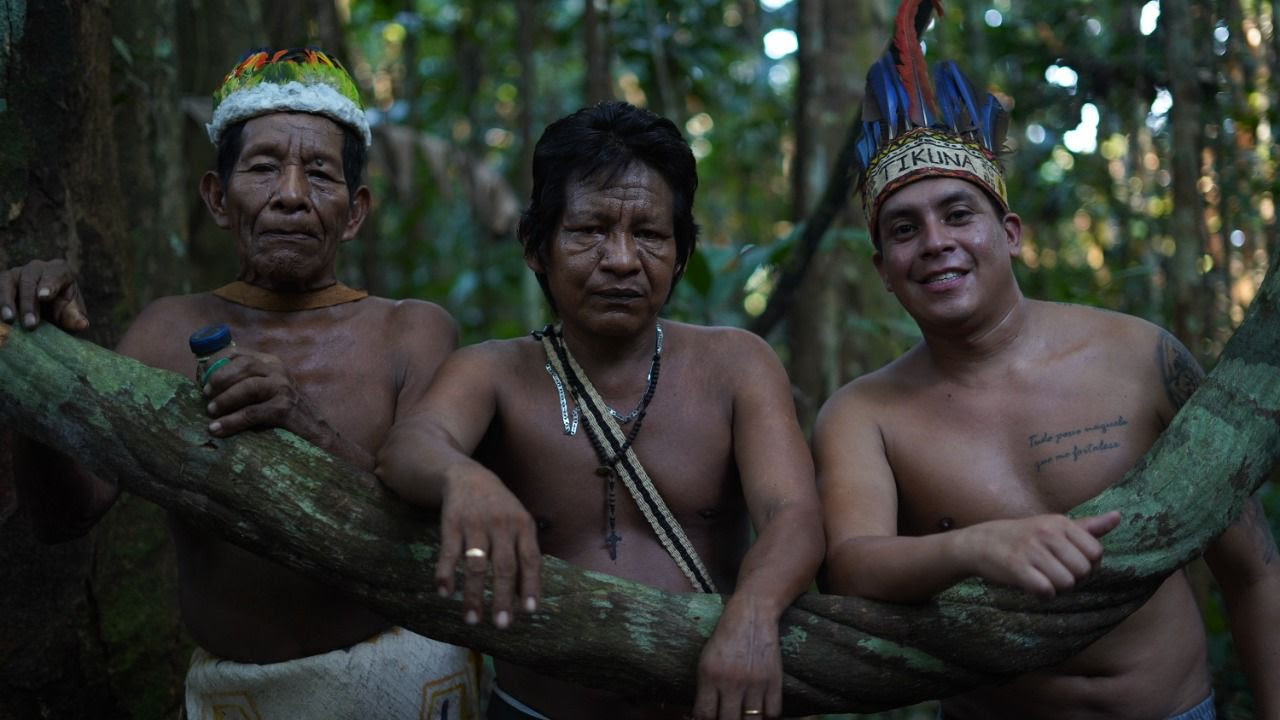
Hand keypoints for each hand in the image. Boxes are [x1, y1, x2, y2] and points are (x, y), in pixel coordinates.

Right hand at [0, 259, 88, 330]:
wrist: (44, 312)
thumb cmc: (61, 310)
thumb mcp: (71, 314)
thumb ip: (75, 318)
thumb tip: (83, 324)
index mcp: (59, 271)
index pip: (56, 273)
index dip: (49, 284)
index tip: (44, 297)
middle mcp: (36, 268)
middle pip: (29, 281)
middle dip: (29, 303)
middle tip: (30, 324)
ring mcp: (15, 274)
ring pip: (7, 283)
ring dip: (6, 301)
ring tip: (9, 320)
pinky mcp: (1, 283)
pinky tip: (0, 320)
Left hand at [202, 348, 319, 438]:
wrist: (317, 435)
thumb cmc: (285, 415)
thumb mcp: (266, 392)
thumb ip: (245, 384)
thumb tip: (207, 388)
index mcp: (271, 364)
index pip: (239, 353)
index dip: (216, 362)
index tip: (201, 376)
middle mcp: (279, 372)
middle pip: (244, 365)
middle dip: (220, 378)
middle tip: (205, 394)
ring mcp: (284, 389)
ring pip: (248, 386)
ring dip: (225, 399)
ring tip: (210, 412)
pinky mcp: (285, 409)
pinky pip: (252, 413)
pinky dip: (232, 421)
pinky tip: (218, 429)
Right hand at [436, 468, 540, 628]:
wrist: (468, 476)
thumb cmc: (500, 510)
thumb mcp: (518, 524)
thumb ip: (523, 556)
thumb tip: (525, 597)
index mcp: (523, 526)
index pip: (530, 559)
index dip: (530, 585)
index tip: (529, 611)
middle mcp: (501, 525)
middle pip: (504, 566)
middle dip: (502, 598)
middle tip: (502, 625)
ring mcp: (476, 524)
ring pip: (476, 565)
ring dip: (473, 595)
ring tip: (472, 620)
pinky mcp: (452, 523)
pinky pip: (449, 552)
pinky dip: (446, 574)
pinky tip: (444, 593)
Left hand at [692, 597, 782, 719]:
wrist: (752, 614)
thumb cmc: (725, 638)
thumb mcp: (706, 660)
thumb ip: (705, 688)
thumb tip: (703, 717)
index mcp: (709, 675)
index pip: (704, 715)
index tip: (710, 718)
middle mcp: (731, 681)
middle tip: (728, 716)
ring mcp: (754, 682)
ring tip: (743, 714)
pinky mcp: (774, 680)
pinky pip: (773, 712)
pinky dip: (767, 715)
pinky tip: (761, 710)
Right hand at [964, 511, 1121, 597]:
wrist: (981, 543)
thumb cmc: (1023, 536)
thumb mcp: (1054, 525)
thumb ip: (1088, 526)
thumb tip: (1119, 516)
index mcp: (1060, 523)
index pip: (1096, 553)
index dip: (1088, 565)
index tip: (1070, 563)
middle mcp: (1047, 533)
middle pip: (1083, 571)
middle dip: (1073, 579)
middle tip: (1054, 573)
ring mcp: (1031, 550)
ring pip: (1066, 583)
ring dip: (1056, 588)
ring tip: (1042, 577)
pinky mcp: (1016, 567)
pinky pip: (1046, 591)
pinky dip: (1042, 594)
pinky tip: (1032, 585)